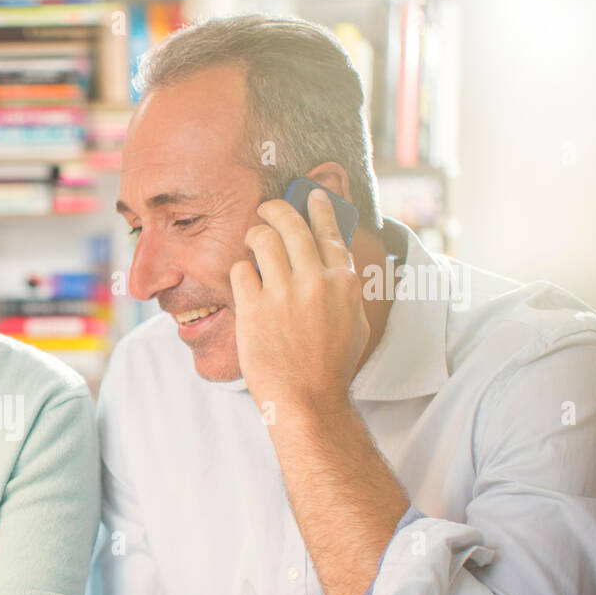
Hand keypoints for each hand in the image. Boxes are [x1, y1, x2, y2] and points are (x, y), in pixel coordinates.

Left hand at [229, 188, 366, 415]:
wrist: (307, 399)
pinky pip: (240, 270)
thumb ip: (345, 288)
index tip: (312, 195)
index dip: (319, 207)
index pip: (330, 230)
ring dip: (255, 234)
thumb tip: (338, 260)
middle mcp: (315, 281)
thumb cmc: (331, 366)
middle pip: (292, 224)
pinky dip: (241, 271)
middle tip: (267, 207)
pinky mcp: (254, 307)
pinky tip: (244, 281)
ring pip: (262, 239)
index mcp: (343, 282)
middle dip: (277, 208)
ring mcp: (283, 293)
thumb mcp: (354, 321)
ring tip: (251, 240)